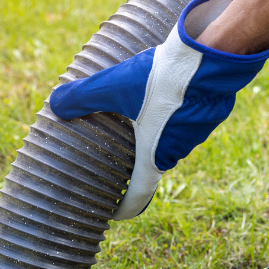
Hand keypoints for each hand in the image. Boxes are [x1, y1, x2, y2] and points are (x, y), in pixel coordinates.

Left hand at [48, 0, 268, 219]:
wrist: (213, 55)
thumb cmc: (162, 78)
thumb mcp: (112, 86)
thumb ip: (82, 97)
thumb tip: (55, 104)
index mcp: (153, 155)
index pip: (138, 194)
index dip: (125, 207)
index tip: (114, 213)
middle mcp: (176, 151)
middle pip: (151, 162)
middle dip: (134, 162)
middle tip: (115, 156)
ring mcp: (196, 134)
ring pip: (169, 139)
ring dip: (154, 133)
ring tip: (137, 119)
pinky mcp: (210, 114)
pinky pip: (185, 122)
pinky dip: (171, 115)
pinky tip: (162, 95)